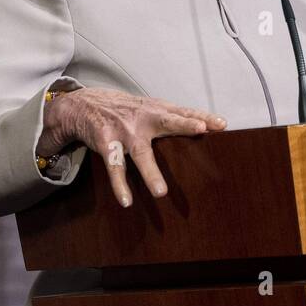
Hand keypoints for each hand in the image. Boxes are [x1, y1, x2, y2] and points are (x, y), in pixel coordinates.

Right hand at [37, 87, 226, 207]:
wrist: (83, 104)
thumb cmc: (126, 110)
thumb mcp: (151, 109)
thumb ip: (175, 118)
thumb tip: (209, 128)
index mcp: (157, 109)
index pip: (184, 112)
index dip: (204, 116)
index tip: (222, 124)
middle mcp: (143, 118)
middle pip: (167, 121)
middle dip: (184, 125)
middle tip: (201, 130)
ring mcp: (125, 131)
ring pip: (140, 154)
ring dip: (151, 173)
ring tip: (161, 193)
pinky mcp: (106, 143)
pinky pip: (115, 168)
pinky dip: (120, 185)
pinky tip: (127, 201)